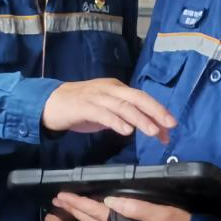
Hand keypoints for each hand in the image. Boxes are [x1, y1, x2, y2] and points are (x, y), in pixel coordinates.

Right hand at [42, 79, 175, 141]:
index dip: (158, 111)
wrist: (50, 103)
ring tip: (152, 132)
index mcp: (116, 88)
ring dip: (139, 119)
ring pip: (122, 106)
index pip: (142, 98)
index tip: (170, 128)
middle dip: (155, 111)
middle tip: (170, 125)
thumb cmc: (80, 107)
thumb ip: (125, 117)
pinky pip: (103, 113)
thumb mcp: (106, 111)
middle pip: (137, 98)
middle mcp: (109, 89)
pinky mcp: (84, 106)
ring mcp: (96, 96)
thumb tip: (149, 128)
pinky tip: (127, 131)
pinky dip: (116, 122)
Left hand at [53, 193, 190, 220]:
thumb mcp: (162, 215)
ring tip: (68, 206)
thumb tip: (110, 201)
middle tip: (58, 199)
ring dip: (81, 215)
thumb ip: (137, 208)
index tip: (64, 196)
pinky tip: (90, 217)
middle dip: (74, 209)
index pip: (97, 214)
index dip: (80, 204)